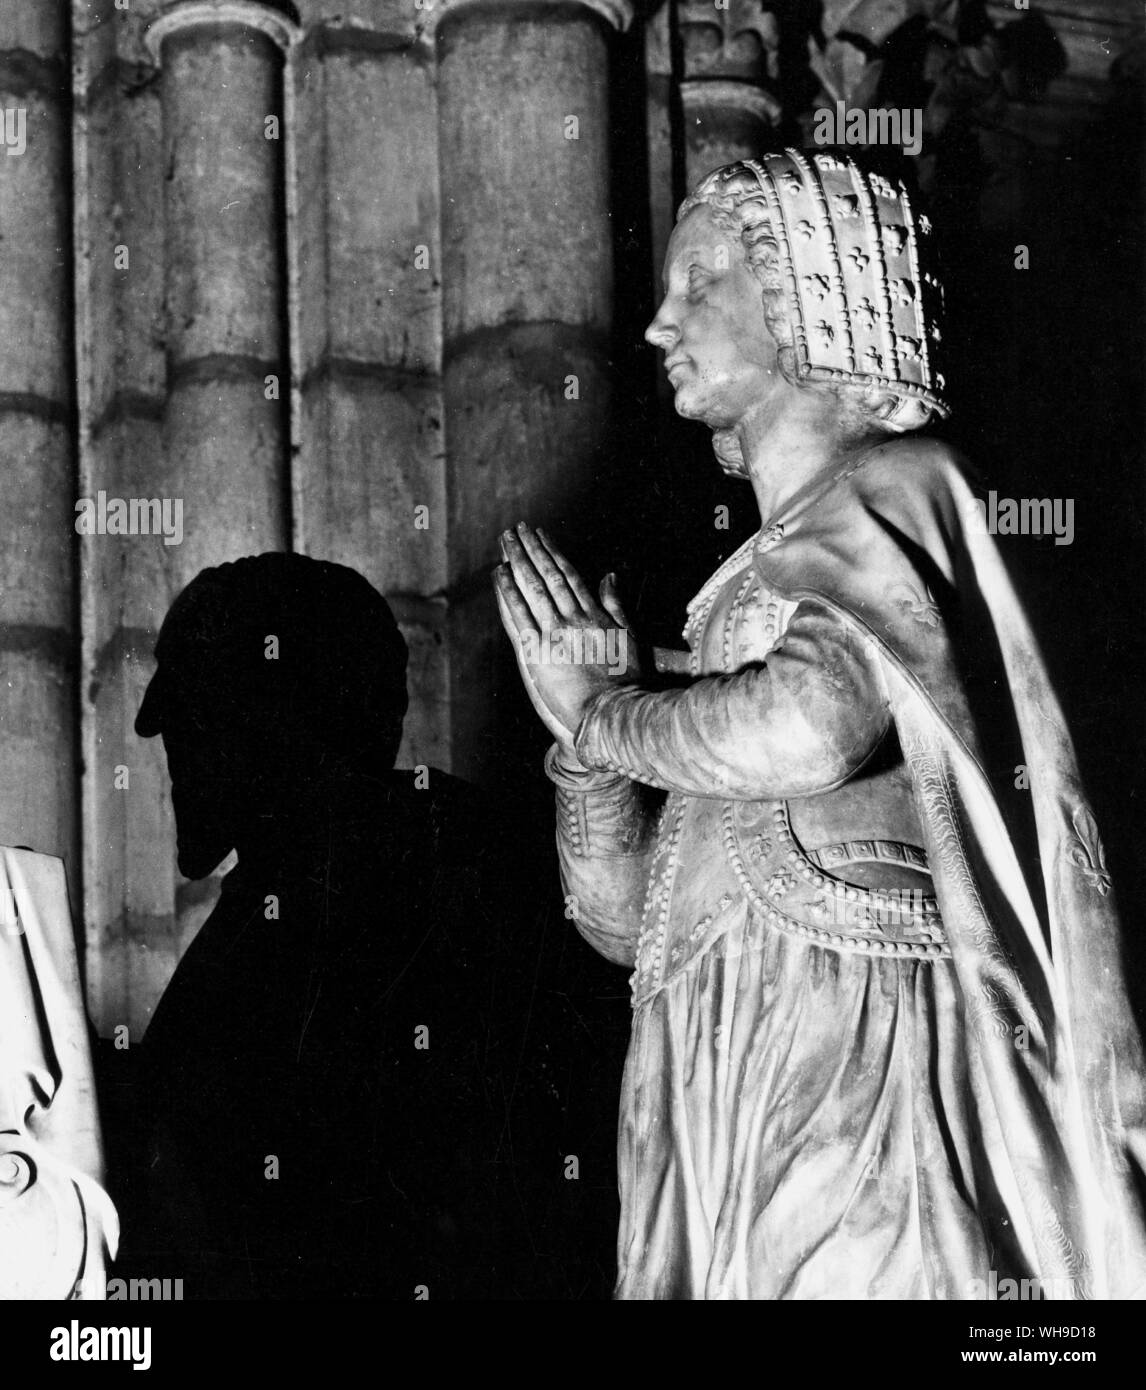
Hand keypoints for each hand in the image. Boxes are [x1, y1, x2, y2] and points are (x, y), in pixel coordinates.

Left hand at [493, 524, 640, 750]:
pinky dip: (507, 594)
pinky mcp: (537, 654)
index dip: (552, 551)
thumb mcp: (629, 637)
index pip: (568, 574)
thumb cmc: (626, 681)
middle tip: (515, 529)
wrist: (612, 713)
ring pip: (531, 590)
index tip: (539, 534)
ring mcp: (553, 635)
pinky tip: (498, 576)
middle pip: (547, 575)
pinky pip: (517, 617)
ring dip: (515, 563)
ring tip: (504, 543)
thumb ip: (616, 604)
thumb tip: (610, 574)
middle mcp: (572, 619)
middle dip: (529, 549)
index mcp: (594, 614)